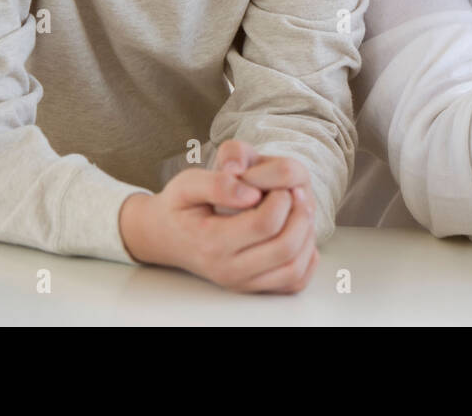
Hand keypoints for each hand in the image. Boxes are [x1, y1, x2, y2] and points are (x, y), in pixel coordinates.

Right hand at [118, 145, 317, 292]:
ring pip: (294, 267)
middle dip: (299, 213)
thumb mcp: (188, 183)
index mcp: (212, 242)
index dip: (280, 196)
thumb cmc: (180, 206)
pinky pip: (294, 281)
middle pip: (286, 247)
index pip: (266, 223)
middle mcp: (228, 269)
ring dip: (306, 233)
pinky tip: (296, 232)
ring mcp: (242, 282)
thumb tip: (251, 193)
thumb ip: (218, 183)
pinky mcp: (254, 286)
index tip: (274, 183)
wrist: (165, 235)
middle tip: (293, 192)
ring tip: (297, 210)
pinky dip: (306, 257)